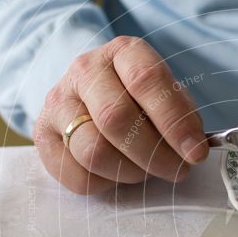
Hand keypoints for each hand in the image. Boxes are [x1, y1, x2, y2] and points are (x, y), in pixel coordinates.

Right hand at [33, 36, 207, 193]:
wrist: (89, 96)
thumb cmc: (138, 98)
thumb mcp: (166, 95)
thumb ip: (182, 115)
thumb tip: (193, 147)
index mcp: (123, 52)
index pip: (146, 80)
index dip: (174, 121)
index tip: (195, 152)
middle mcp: (85, 70)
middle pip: (116, 118)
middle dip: (154, 154)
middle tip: (176, 170)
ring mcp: (58, 102)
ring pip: (94, 151)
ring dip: (130, 172)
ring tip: (146, 171)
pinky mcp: (42, 135)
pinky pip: (76, 175)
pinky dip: (105, 184)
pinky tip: (117, 174)